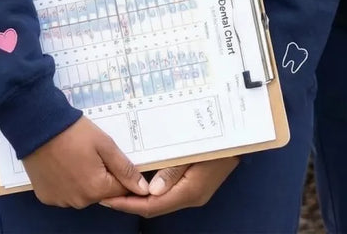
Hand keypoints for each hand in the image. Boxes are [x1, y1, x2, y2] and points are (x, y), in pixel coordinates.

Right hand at [22, 117, 148, 208]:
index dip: (119, 172)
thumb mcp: (104, 144)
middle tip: (90, 153)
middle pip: (100, 192)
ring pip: (82, 193)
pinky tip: (61, 164)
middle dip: (100, 175)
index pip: (120, 189)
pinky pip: (64, 193)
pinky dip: (66, 182)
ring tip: (74, 156)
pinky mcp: (47, 197)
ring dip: (83, 180)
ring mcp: (61, 201)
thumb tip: (143, 189)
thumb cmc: (73, 132)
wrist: (38, 126)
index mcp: (96, 189)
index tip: (109, 157)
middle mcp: (79, 201)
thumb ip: (124, 169)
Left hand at [101, 157, 238, 216]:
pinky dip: (151, 191)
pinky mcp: (194, 186)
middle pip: (155, 207)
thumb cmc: (217, 144)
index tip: (108, 199)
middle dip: (130, 202)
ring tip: (118, 188)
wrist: (240, 140)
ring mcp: (193, 193)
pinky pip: (168, 194)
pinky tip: (139, 181)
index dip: (129, 204)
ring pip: (161, 202)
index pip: (153, 206)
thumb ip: (172, 171)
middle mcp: (190, 197)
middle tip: (106, 194)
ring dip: (139, 197)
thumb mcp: (193, 153)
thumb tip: (150, 191)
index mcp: (189, 192)